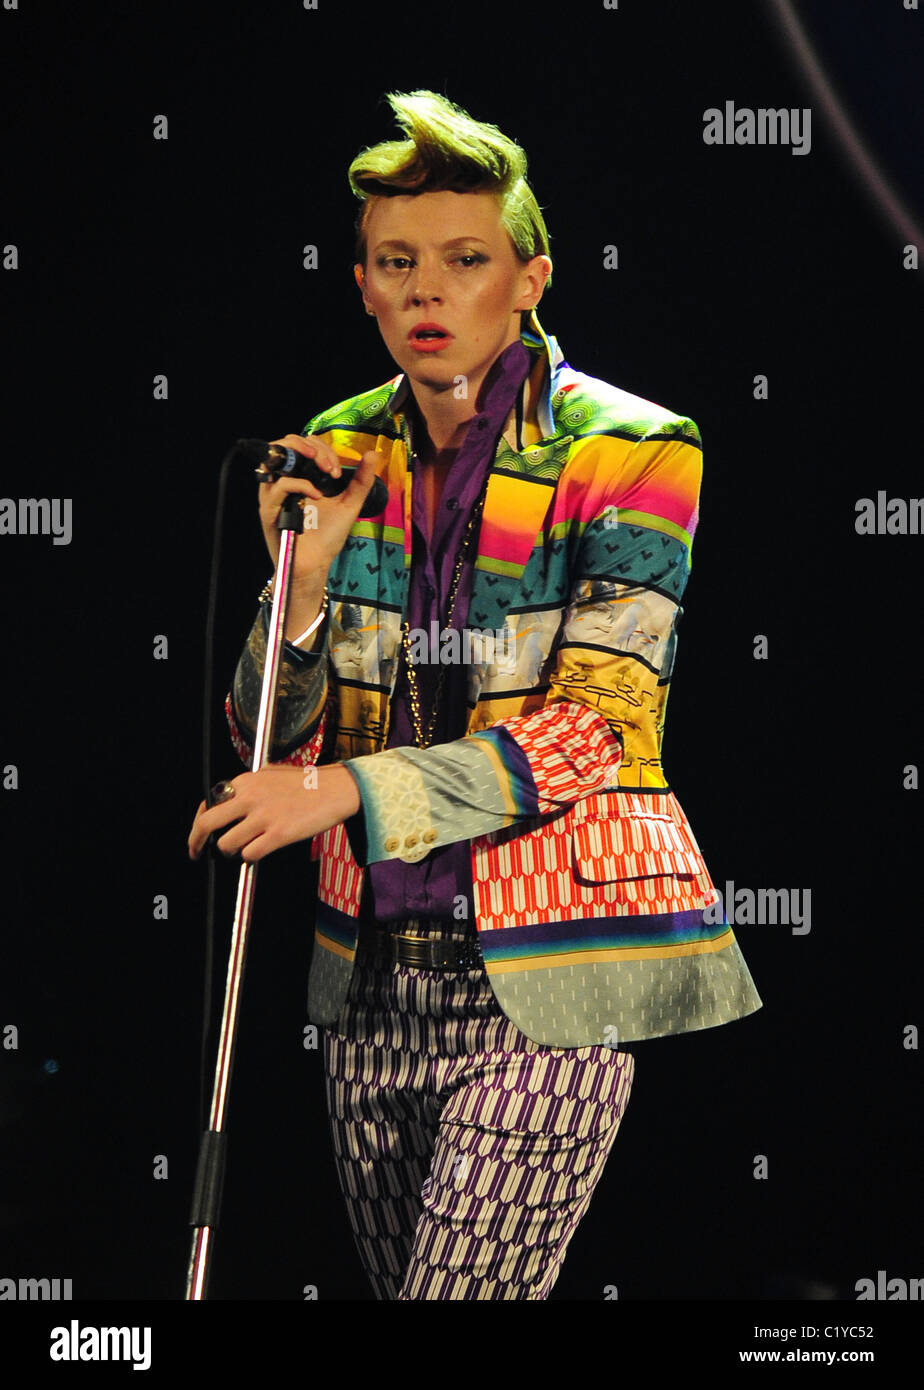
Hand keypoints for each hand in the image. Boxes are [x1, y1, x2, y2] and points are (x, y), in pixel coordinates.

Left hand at [187, 763, 360, 862]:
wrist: (336, 789)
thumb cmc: (306, 783)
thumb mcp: (270, 774)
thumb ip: (249, 787)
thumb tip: (231, 802)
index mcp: (246, 781)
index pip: (209, 803)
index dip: (200, 821)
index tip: (200, 833)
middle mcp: (250, 797)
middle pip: (207, 823)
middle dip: (196, 842)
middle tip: (195, 852)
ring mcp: (263, 816)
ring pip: (226, 844)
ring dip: (230, 852)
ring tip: (240, 851)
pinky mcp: (278, 834)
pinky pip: (250, 854)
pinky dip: (250, 857)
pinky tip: (258, 853)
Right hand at [259, 433, 382, 581]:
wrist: (315, 564)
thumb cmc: (327, 536)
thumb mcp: (349, 503)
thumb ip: (361, 480)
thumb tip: (373, 453)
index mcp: (300, 475)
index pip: (304, 444)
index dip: (322, 448)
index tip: (337, 469)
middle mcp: (284, 480)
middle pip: (287, 442)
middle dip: (312, 446)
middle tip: (329, 466)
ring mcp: (273, 493)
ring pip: (275, 456)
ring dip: (300, 452)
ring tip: (321, 466)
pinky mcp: (269, 508)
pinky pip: (280, 485)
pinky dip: (301, 485)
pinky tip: (317, 495)